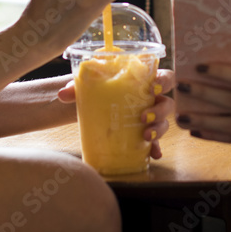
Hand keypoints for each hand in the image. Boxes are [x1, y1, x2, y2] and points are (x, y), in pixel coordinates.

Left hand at [58, 69, 175, 158]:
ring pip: (164, 123)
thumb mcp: (89, 86)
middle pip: (167, 103)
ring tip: (145, 136)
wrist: (91, 107)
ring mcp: (150, 118)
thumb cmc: (97, 90)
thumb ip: (77, 87)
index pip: (164, 77)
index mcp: (144, 81)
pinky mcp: (145, 134)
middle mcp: (151, 99)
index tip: (153, 86)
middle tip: (143, 116)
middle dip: (160, 111)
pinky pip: (157, 142)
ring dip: (158, 129)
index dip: (163, 80)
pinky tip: (153, 154)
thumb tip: (63, 94)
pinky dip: (156, 148)